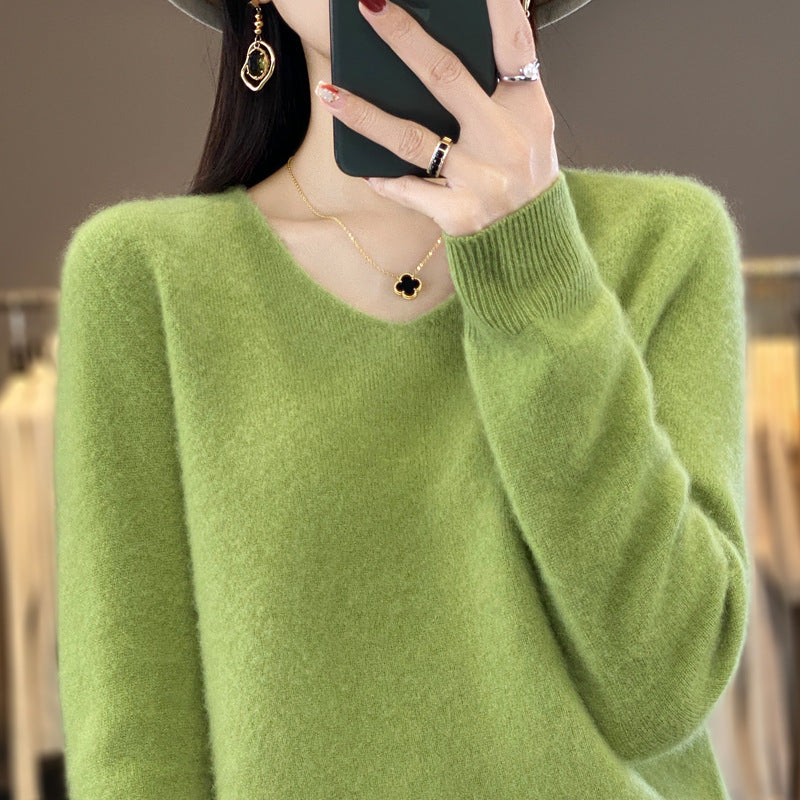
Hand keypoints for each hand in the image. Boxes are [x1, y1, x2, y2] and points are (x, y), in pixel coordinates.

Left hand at [314, 0, 559, 236]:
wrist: (536, 244)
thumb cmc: (527, 179)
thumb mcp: (531, 129)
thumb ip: (500, 91)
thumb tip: (444, 51)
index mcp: (528, 110)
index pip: (512, 44)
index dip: (493, 6)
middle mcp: (504, 140)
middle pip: (445, 77)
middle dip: (403, 38)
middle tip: (369, 8)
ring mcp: (480, 178)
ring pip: (410, 137)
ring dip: (364, 114)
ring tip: (329, 92)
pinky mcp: (458, 212)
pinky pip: (409, 190)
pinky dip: (385, 179)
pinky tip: (365, 169)